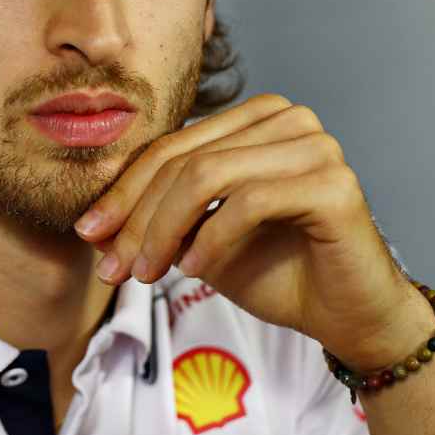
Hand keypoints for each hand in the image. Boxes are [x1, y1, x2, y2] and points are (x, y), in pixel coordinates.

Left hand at [74, 93, 429, 370]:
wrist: (347, 316)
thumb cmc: (277, 272)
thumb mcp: (198, 242)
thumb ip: (155, 222)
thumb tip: (92, 227)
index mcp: (254, 119)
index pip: (171, 147)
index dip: (122, 191)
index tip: (88, 234)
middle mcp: (287, 118)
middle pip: (184, 161)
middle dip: (137, 217)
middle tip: (111, 267)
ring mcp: (314, 145)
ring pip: (207, 176)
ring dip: (164, 230)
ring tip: (146, 273)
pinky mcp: (333, 182)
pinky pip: (248, 202)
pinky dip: (210, 238)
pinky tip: (192, 270)